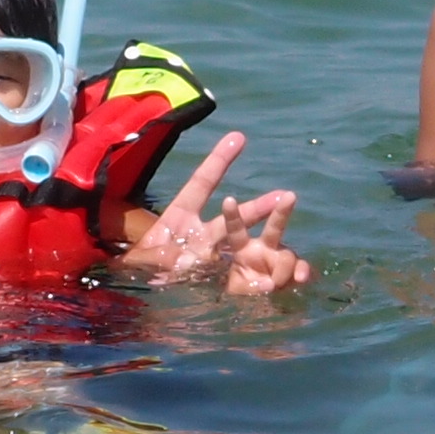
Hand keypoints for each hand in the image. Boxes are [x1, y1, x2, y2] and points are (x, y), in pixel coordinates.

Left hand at [123, 133, 313, 291]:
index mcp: (181, 217)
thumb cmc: (140, 268)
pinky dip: (267, 277)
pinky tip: (291, 276)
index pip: (202, 184)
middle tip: (285, 197)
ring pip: (247, 242)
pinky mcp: (224, 281)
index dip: (218, 161)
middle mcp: (203, 233)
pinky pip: (247, 276)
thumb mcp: (141, 261)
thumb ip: (157, 258)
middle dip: (259, 208)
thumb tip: (180, 260)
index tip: (238, 138)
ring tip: (294, 244)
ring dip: (268, 239)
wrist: (145, 295)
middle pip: (236, 217)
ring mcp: (216, 256)